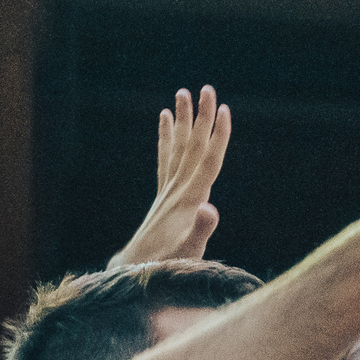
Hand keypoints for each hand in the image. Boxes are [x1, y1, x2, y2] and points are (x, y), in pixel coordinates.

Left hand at [111, 86, 232, 266]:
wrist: (136, 271)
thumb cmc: (167, 265)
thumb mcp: (189, 250)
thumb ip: (201, 230)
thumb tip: (210, 208)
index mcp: (190, 198)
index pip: (207, 160)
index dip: (218, 135)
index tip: (223, 109)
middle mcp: (178, 189)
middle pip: (193, 145)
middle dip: (200, 117)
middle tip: (205, 88)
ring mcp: (168, 191)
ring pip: (178, 147)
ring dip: (182, 120)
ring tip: (181, 93)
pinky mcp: (163, 196)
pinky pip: (165, 158)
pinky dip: (166, 137)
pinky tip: (165, 120)